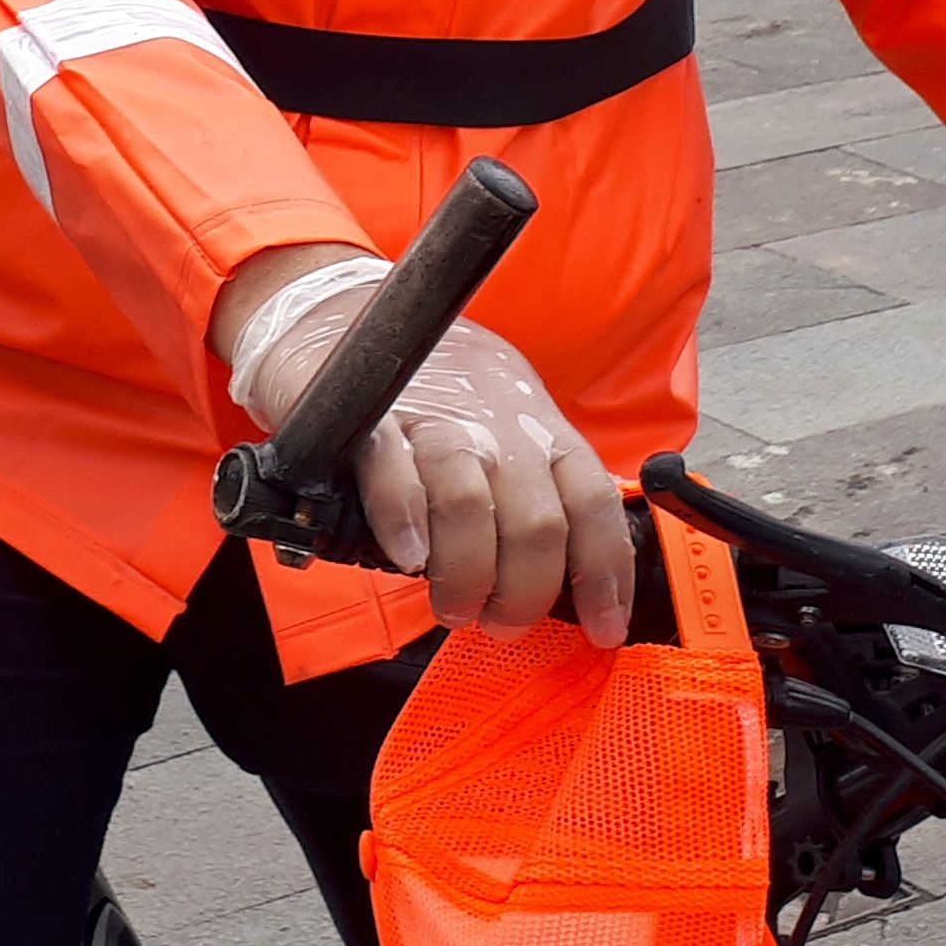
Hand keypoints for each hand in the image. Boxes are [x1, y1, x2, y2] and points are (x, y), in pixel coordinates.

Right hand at [217, 250, 634, 648]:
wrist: (339, 316)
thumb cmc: (433, 383)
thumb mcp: (508, 420)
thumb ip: (535, 487)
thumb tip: (567, 575)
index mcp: (540, 430)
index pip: (595, 506)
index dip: (606, 576)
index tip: (605, 629)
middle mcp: (497, 426)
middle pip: (536, 525)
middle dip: (524, 596)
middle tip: (499, 622)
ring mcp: (435, 420)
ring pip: (471, 507)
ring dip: (466, 576)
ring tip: (452, 605)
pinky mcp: (370, 421)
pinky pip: (394, 473)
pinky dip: (403, 520)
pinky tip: (406, 556)